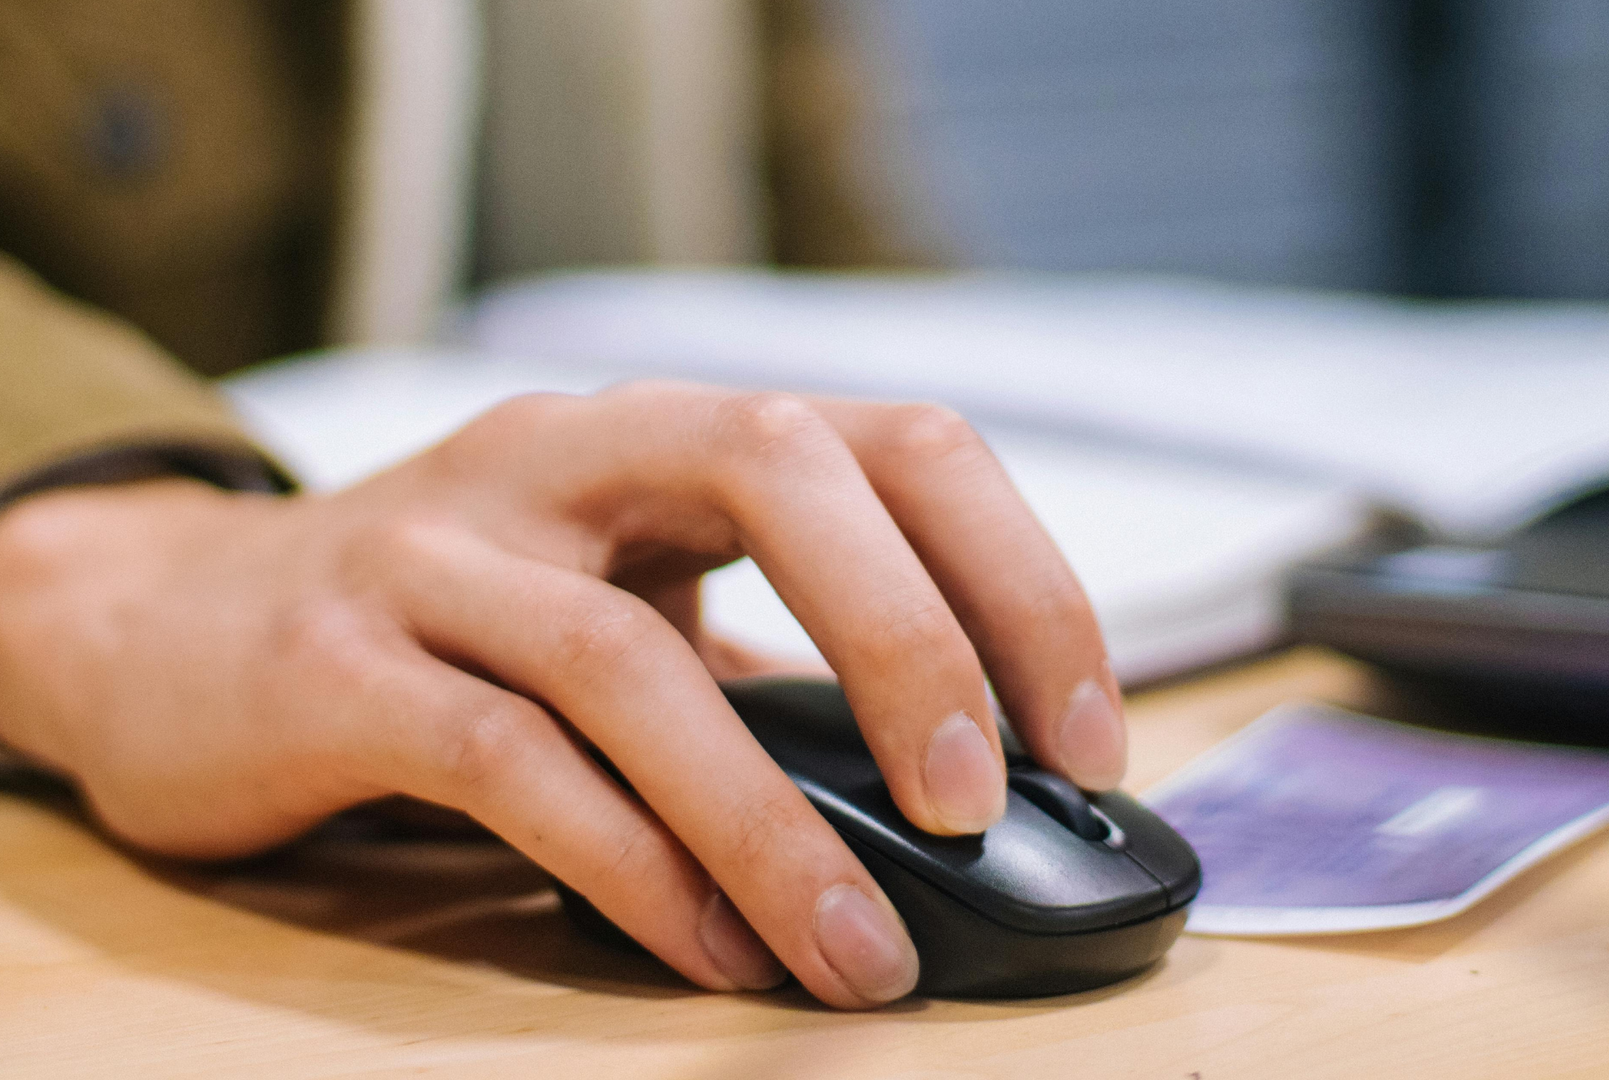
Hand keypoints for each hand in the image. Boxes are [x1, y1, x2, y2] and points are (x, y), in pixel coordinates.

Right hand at [0, 384, 1125, 1008]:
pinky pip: (508, 766)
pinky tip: (713, 948)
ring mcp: (438, 552)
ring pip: (629, 661)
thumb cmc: (451, 624)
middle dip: (912, 638)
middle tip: (978, 804)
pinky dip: (633, 867)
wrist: (171, 627)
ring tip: (861, 951)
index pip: (893, 441)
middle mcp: (563, 457)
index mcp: (669, 436)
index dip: (1015, 577)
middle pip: (779, 468)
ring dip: (772, 822)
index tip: (1084, 736)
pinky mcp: (334, 668)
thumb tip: (955, 781)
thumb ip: (767, 662)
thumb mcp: (624, 598)